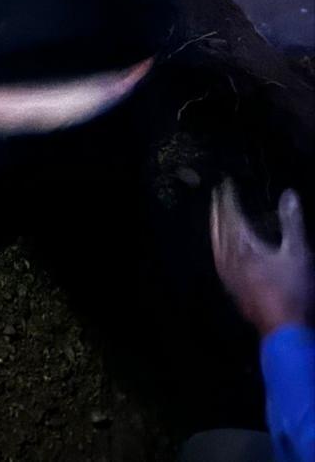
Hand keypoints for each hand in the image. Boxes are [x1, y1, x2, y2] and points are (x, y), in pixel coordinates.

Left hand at [211, 182, 311, 337]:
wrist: (284, 329)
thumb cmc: (292, 290)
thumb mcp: (297, 252)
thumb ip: (292, 222)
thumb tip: (289, 194)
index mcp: (243, 245)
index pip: (231, 215)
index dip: (228, 198)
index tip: (225, 184)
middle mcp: (230, 257)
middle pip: (220, 227)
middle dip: (218, 209)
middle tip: (216, 194)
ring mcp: (229, 274)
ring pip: (217, 244)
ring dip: (216, 226)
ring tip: (215, 216)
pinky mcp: (232, 288)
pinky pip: (219, 259)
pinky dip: (218, 246)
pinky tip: (221, 250)